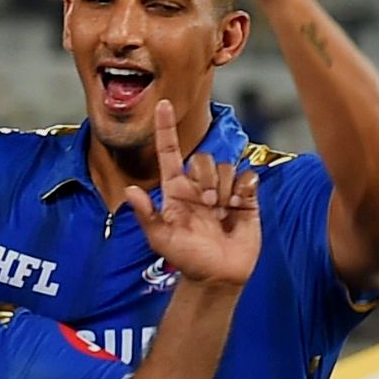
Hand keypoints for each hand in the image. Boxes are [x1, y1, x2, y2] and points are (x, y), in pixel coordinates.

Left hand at [126, 98, 259, 291]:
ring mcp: (224, 189)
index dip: (165, 128)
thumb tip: (130, 191)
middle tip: (208, 207)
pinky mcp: (247, 197)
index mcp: (175, 189)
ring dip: (224, 188)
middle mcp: (198, 185)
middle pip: (202, 158)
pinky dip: (245, 188)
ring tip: (222, 212)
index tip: (163, 103)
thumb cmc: (186, 257)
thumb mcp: (161, 238)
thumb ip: (147, 215)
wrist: (217, 275)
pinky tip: (239, 206)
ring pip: (225, 166)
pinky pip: (248, 176)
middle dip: (206, 180)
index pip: (169, 152)